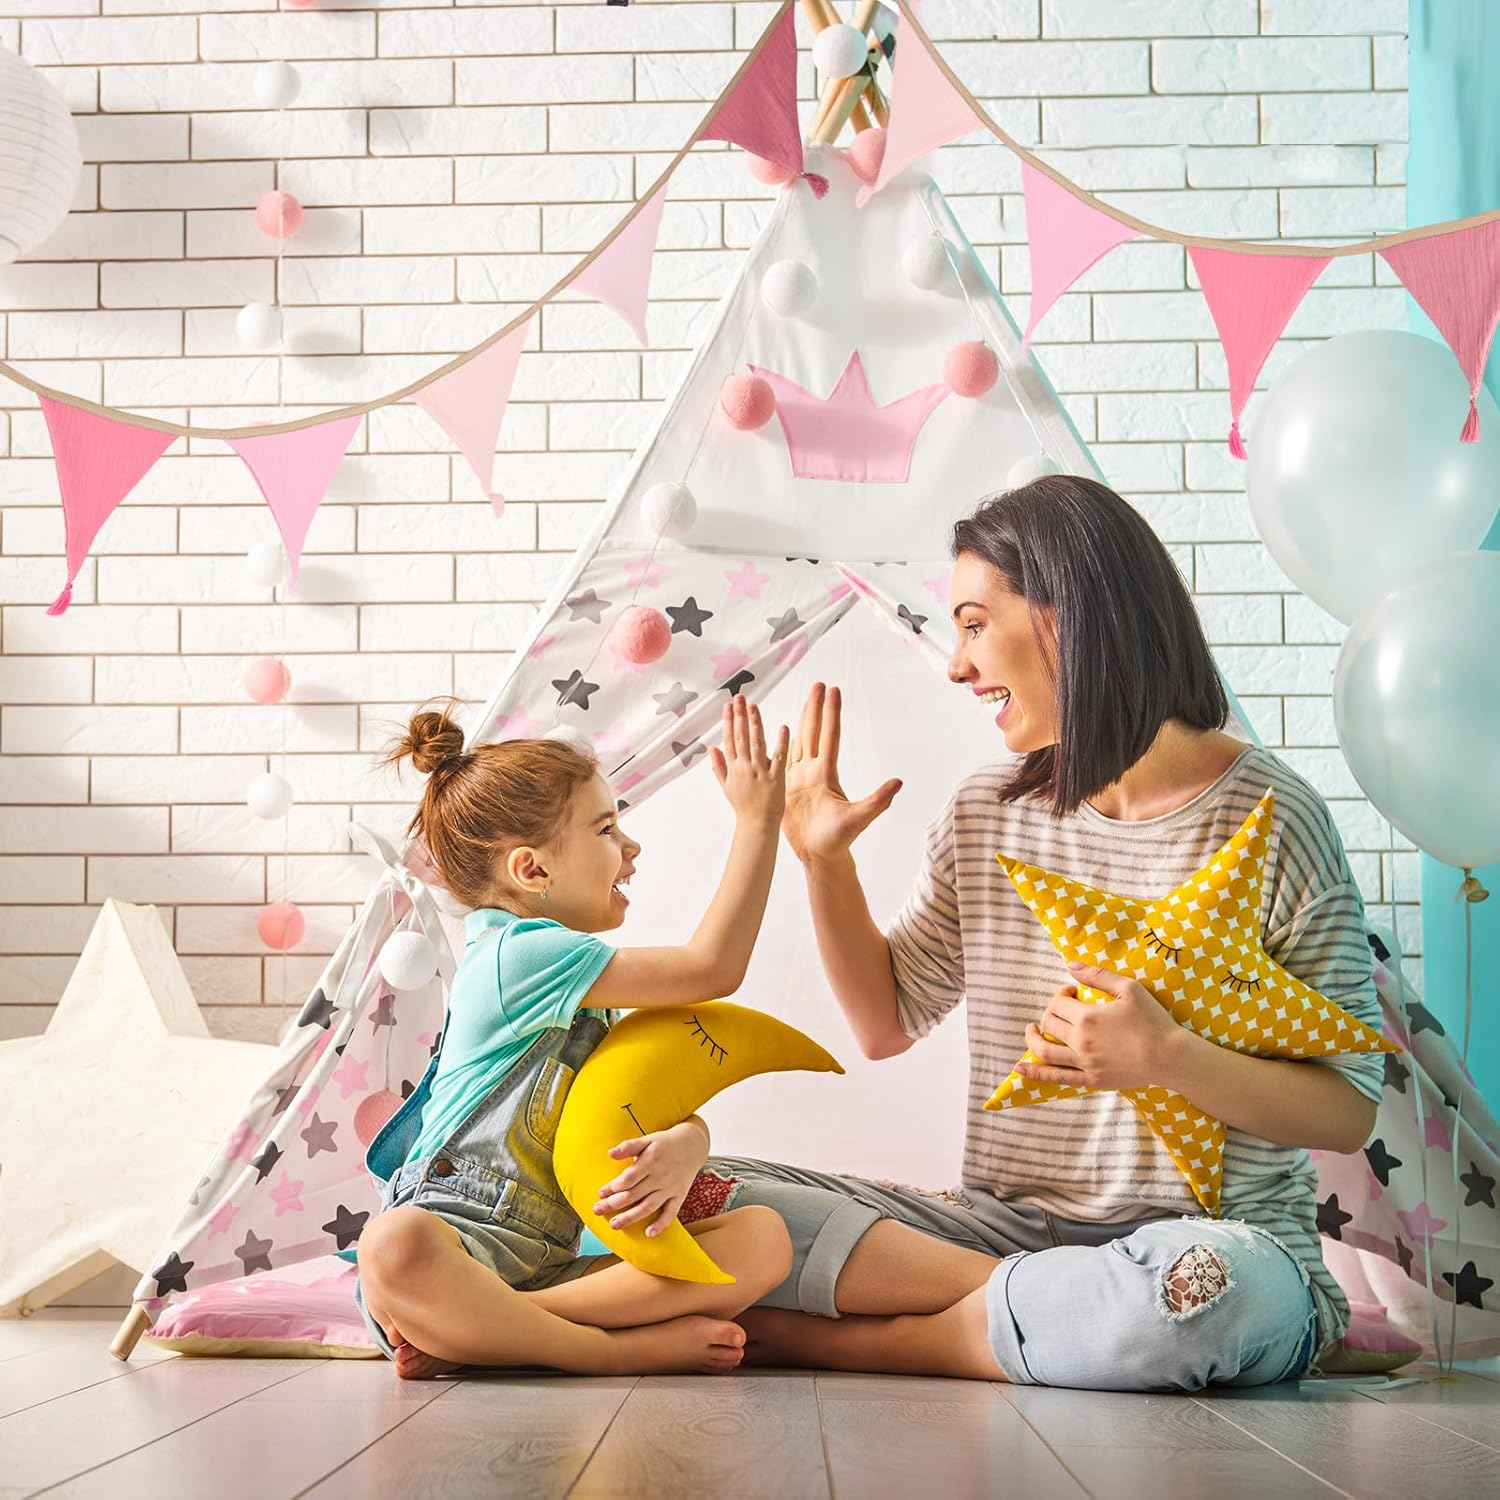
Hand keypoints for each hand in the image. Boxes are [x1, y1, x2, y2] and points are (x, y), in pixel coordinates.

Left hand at [593, 1119, 709, 1235]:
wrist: (693, 1145)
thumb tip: (610, 1153)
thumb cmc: (665, 1143)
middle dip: (614, 1204)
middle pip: (634, 1194)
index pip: (628, 1178)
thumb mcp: (648, 1139)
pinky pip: (671, 1213)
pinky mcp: (679, 1196)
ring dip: (631, 1217)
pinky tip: (649, 1233)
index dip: (613, 1187)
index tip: (601, 1193)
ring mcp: (669, 1188)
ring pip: (648, 1206)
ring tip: (615, 1225)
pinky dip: (661, 1224)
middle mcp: (659, 1177)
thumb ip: (629, 1146)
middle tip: (597, 1210)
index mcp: (650, 1162)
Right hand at [709, 695, 788, 826]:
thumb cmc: (743, 806)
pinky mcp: (776, 778)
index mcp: (733, 768)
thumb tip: (711, 748)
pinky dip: (781, 743)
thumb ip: (719, 766)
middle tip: (740, 697)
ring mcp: (760, 772)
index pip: (729, 740)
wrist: (756, 825)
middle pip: (741, 737)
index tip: (728, 705)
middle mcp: (745, 768)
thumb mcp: (726, 786)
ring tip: (754, 706)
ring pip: (756, 744)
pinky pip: (778, 758)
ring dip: (755, 724)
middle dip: (739, 716)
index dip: (728, 721)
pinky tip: (783, 727)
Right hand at [782, 683, 901, 863]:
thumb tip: (898, 783)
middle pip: (814, 732)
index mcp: (827, 774)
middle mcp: (814, 771)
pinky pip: (781, 760)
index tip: (832, 690)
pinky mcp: (788, 788)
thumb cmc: (838, 840)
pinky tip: (778, 731)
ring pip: (800, 741)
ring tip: (804, 700)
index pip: (830, 736)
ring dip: (802, 720)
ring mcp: (800, 778)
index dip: (831, 713)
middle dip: (815, 707)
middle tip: (818, 684)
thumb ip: (877, 800)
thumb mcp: (858, 818)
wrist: (819, 855)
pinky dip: (780, 744)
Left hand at [1016, 963, 1186, 1093]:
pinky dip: (1035, 1073)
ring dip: (1033, 1039)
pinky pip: (1057, 1078)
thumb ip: (1097, 975)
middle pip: (1050, 1023)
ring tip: (1031, 1030)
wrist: (1170, 1056)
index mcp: (1088, 1017)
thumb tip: (1070, 965)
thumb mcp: (1129, 988)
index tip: (1074, 991)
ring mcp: (1084, 1063)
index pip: (1059, 1002)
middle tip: (1064, 1008)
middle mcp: (1080, 1041)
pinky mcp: (1091, 1080)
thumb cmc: (1153, 1020)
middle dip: (1052, 1011)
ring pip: (1045, 1051)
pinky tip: (1020, 1069)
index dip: (1063, 993)